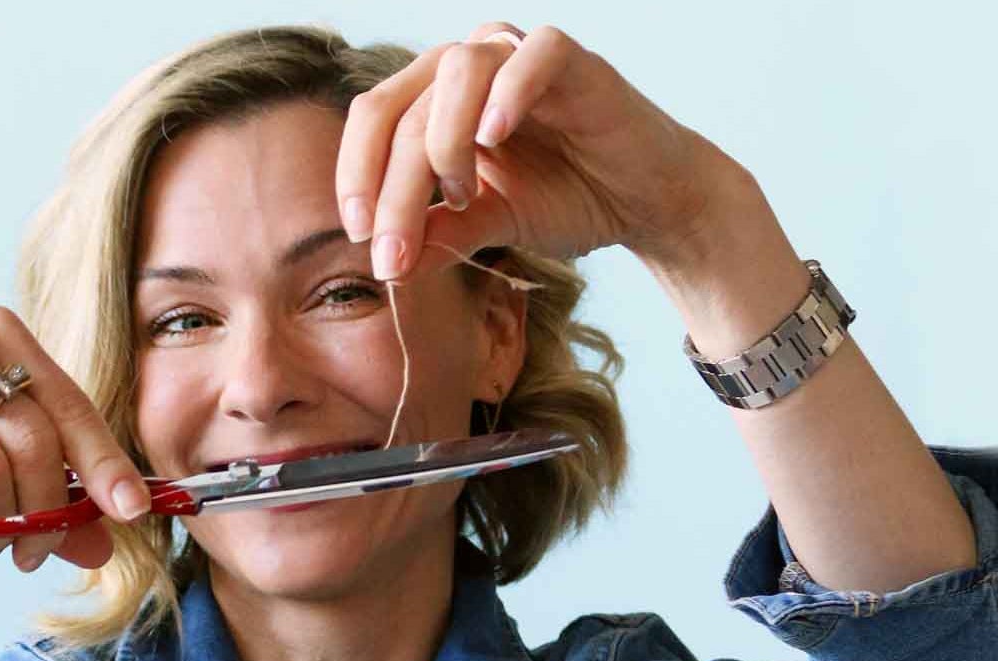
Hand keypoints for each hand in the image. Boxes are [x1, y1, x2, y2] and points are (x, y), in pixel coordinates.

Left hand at [336, 23, 746, 281]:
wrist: (641, 200)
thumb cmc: (564, 198)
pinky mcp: (571, 60)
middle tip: (392, 254)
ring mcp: (517, 56)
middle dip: (392, 189)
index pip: (376, 119)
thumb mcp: (488, 225)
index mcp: (438, 99)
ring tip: (462, 195)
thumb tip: (386, 268)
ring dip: (443, 143)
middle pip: (407, 110)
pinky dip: (507, 94)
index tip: (359, 238)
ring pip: (456, 73)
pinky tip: (493, 139)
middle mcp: (470, 66)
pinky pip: (530, 56)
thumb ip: (439, 235)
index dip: (356, 175)